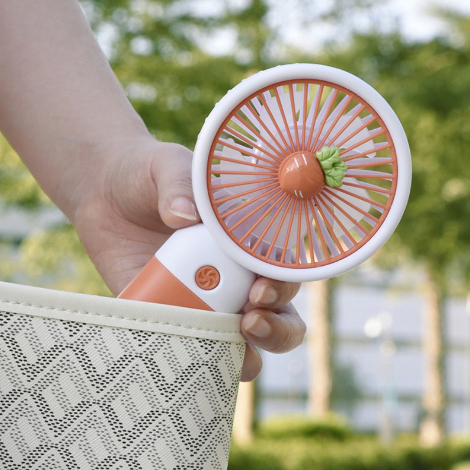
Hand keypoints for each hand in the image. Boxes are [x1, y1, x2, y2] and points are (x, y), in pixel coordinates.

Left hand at [72, 136, 305, 380]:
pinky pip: (187, 346)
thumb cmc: (148, 175)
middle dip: (277, 328)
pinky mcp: (167, 315)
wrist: (105, 193)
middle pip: (279, 315)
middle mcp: (234, 275)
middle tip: (250, 319)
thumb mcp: (167, 166)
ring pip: (242, 341)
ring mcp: (204, 300)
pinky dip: (194, 359)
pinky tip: (185, 357)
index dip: (282, 287)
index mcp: (245, 241)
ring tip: (234, 348)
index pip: (282, 271)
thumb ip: (180, 184)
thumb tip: (183, 216)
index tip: (259, 290)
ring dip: (247, 353)